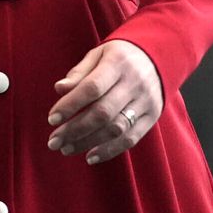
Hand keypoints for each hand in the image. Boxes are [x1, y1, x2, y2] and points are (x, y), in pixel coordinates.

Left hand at [46, 37, 163, 162]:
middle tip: (53, 141)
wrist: (159, 56)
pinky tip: (90, 157)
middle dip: (74, 130)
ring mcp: (146, 101)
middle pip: (102, 112)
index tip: (52, 119)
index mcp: (118, 63)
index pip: (92, 87)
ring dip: (88, 142)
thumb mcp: (99, 55)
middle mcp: (135, 83)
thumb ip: (79, 72)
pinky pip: (131, 138)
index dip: (71, 105)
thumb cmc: (120, 57)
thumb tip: (59, 89)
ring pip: (115, 128)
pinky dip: (109, 150)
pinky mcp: (153, 115)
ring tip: (66, 149)